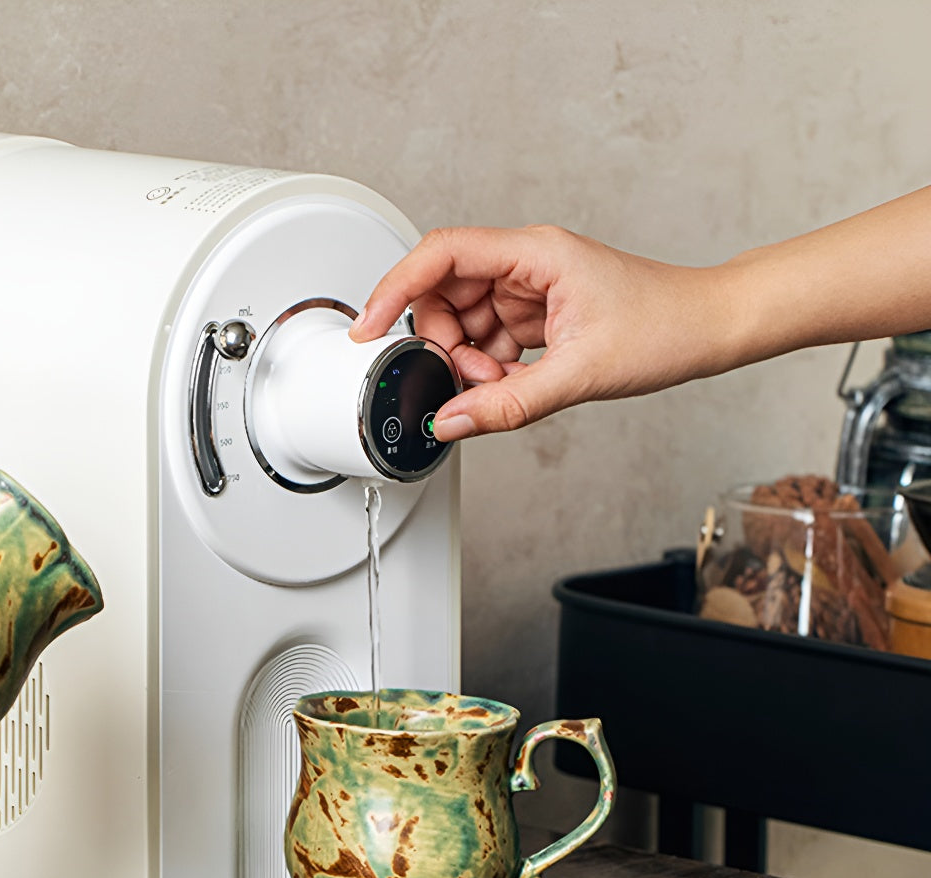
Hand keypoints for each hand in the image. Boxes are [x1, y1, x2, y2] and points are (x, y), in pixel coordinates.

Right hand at [350, 225, 734, 440]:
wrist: (711, 328)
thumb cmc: (667, 327)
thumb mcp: (579, 374)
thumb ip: (507, 403)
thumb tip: (450, 422)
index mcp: (534, 252)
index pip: (441, 255)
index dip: (394, 287)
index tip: (368, 327)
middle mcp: (527, 263)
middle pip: (445, 293)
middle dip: (443, 342)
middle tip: (468, 381)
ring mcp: (532, 289)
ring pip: (466, 321)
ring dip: (470, 361)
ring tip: (504, 387)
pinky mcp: (539, 314)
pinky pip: (491, 338)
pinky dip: (490, 367)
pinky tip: (513, 384)